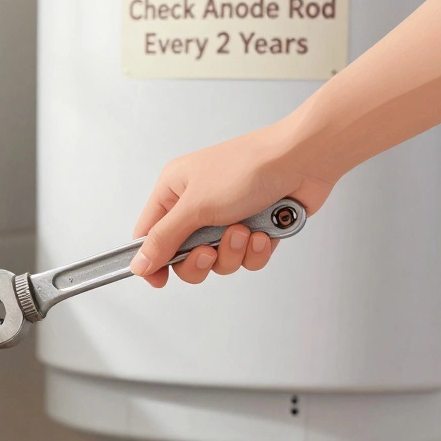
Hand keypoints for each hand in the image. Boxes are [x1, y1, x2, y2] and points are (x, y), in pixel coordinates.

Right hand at [129, 121, 336, 287]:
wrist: (302, 160)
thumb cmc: (247, 168)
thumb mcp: (195, 206)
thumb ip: (163, 239)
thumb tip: (138, 264)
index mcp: (174, 191)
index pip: (149, 234)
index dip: (152, 261)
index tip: (160, 281)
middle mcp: (198, 204)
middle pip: (184, 256)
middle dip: (200, 259)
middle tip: (209, 250)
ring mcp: (227, 217)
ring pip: (218, 261)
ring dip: (232, 252)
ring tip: (245, 230)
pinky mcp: (254, 228)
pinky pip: (246, 258)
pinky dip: (255, 250)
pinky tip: (263, 232)